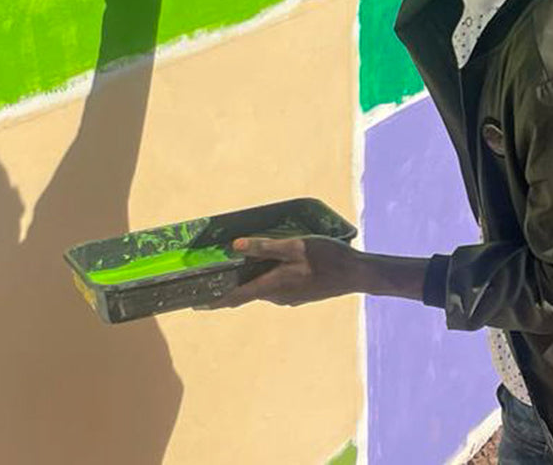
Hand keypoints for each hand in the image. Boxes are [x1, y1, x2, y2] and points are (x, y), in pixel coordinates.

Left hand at [204, 236, 362, 308]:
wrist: (356, 274)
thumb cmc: (326, 257)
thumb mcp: (295, 246)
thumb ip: (265, 247)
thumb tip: (235, 246)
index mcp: (272, 285)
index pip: (235, 298)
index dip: (214, 301)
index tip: (196, 305)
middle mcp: (278, 296)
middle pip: (249, 292)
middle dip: (233, 286)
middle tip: (218, 276)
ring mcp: (291, 298)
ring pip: (266, 288)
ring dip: (256, 279)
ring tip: (250, 263)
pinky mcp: (302, 295)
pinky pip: (280, 287)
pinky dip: (272, 278)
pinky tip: (280, 266)